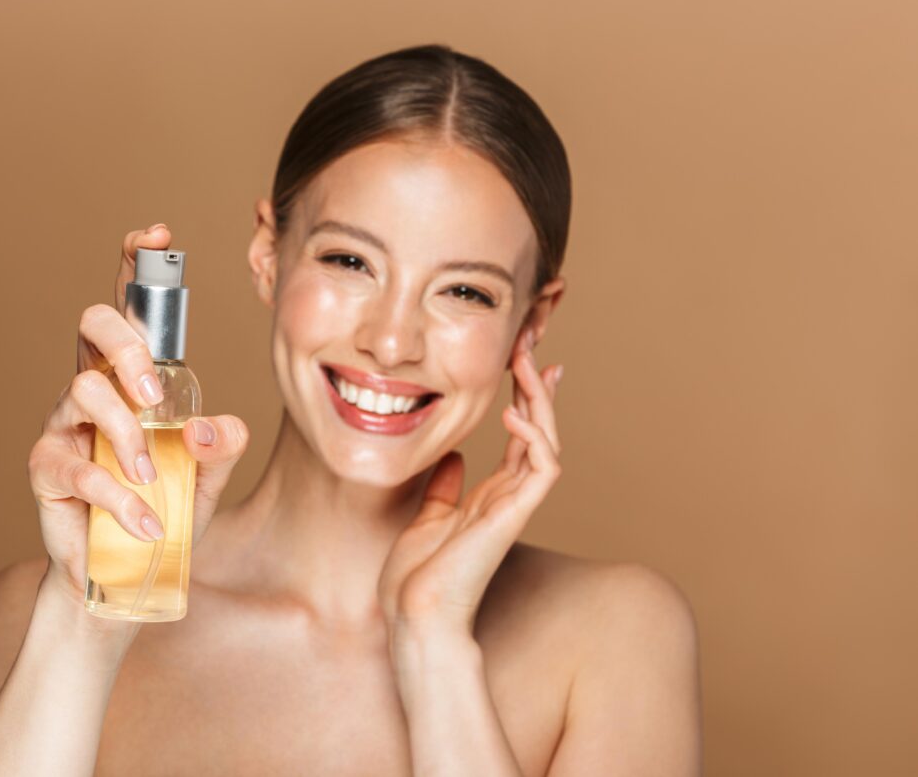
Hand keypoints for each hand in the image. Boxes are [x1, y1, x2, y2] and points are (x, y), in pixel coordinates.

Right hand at [27, 224, 249, 607]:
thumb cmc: (164, 510)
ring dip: (126, 434)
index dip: (135, 265)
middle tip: (156, 396)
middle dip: (127, 347)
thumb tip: (214, 426)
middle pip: (92, 326)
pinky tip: (147, 523)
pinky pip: (78, 466)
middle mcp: (93, 388)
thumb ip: (220, 446)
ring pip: (83, 389)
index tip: (155, 235)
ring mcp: (64, 424)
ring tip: (153, 477)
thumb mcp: (207, 478)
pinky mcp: (47, 466)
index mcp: (132, 378)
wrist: (124, 574)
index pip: (128, 309)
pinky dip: (119, 496)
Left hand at [377, 329, 562, 643]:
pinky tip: (513, 413)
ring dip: (540, 400)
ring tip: (528, 363)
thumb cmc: (416, 578)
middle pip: (539, 429)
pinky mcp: (512, 517)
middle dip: (537, 385)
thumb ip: (446, 487)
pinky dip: (533, 438)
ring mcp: (514, 506)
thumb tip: (452, 454)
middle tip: (531, 344)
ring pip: (547, 442)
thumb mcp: (428, 517)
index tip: (523, 358)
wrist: (414, 617)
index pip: (520, 435)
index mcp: (491, 495)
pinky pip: (542, 471)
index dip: (525, 395)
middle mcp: (509, 496)